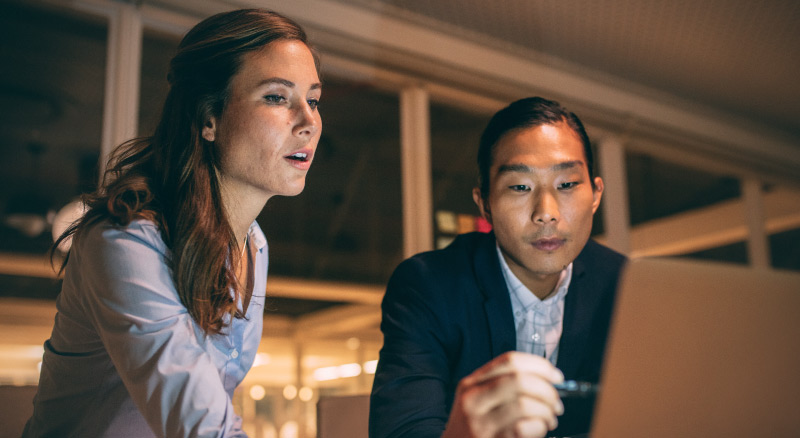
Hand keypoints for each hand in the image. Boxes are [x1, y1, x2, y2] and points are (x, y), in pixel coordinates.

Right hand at [442, 352, 564, 437]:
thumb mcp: (477, 402)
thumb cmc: (471, 431)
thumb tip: (546, 381)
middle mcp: (473, 399)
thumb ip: (503, 388)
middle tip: (556, 403)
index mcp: (471, 384)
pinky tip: (539, 430)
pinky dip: (539, 427)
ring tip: (549, 419)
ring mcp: (480, 422)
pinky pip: (523, 428)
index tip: (556, 376)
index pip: (510, 361)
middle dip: (547, 391)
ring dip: (546, 411)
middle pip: (519, 380)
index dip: (540, 366)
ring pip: (524, 404)